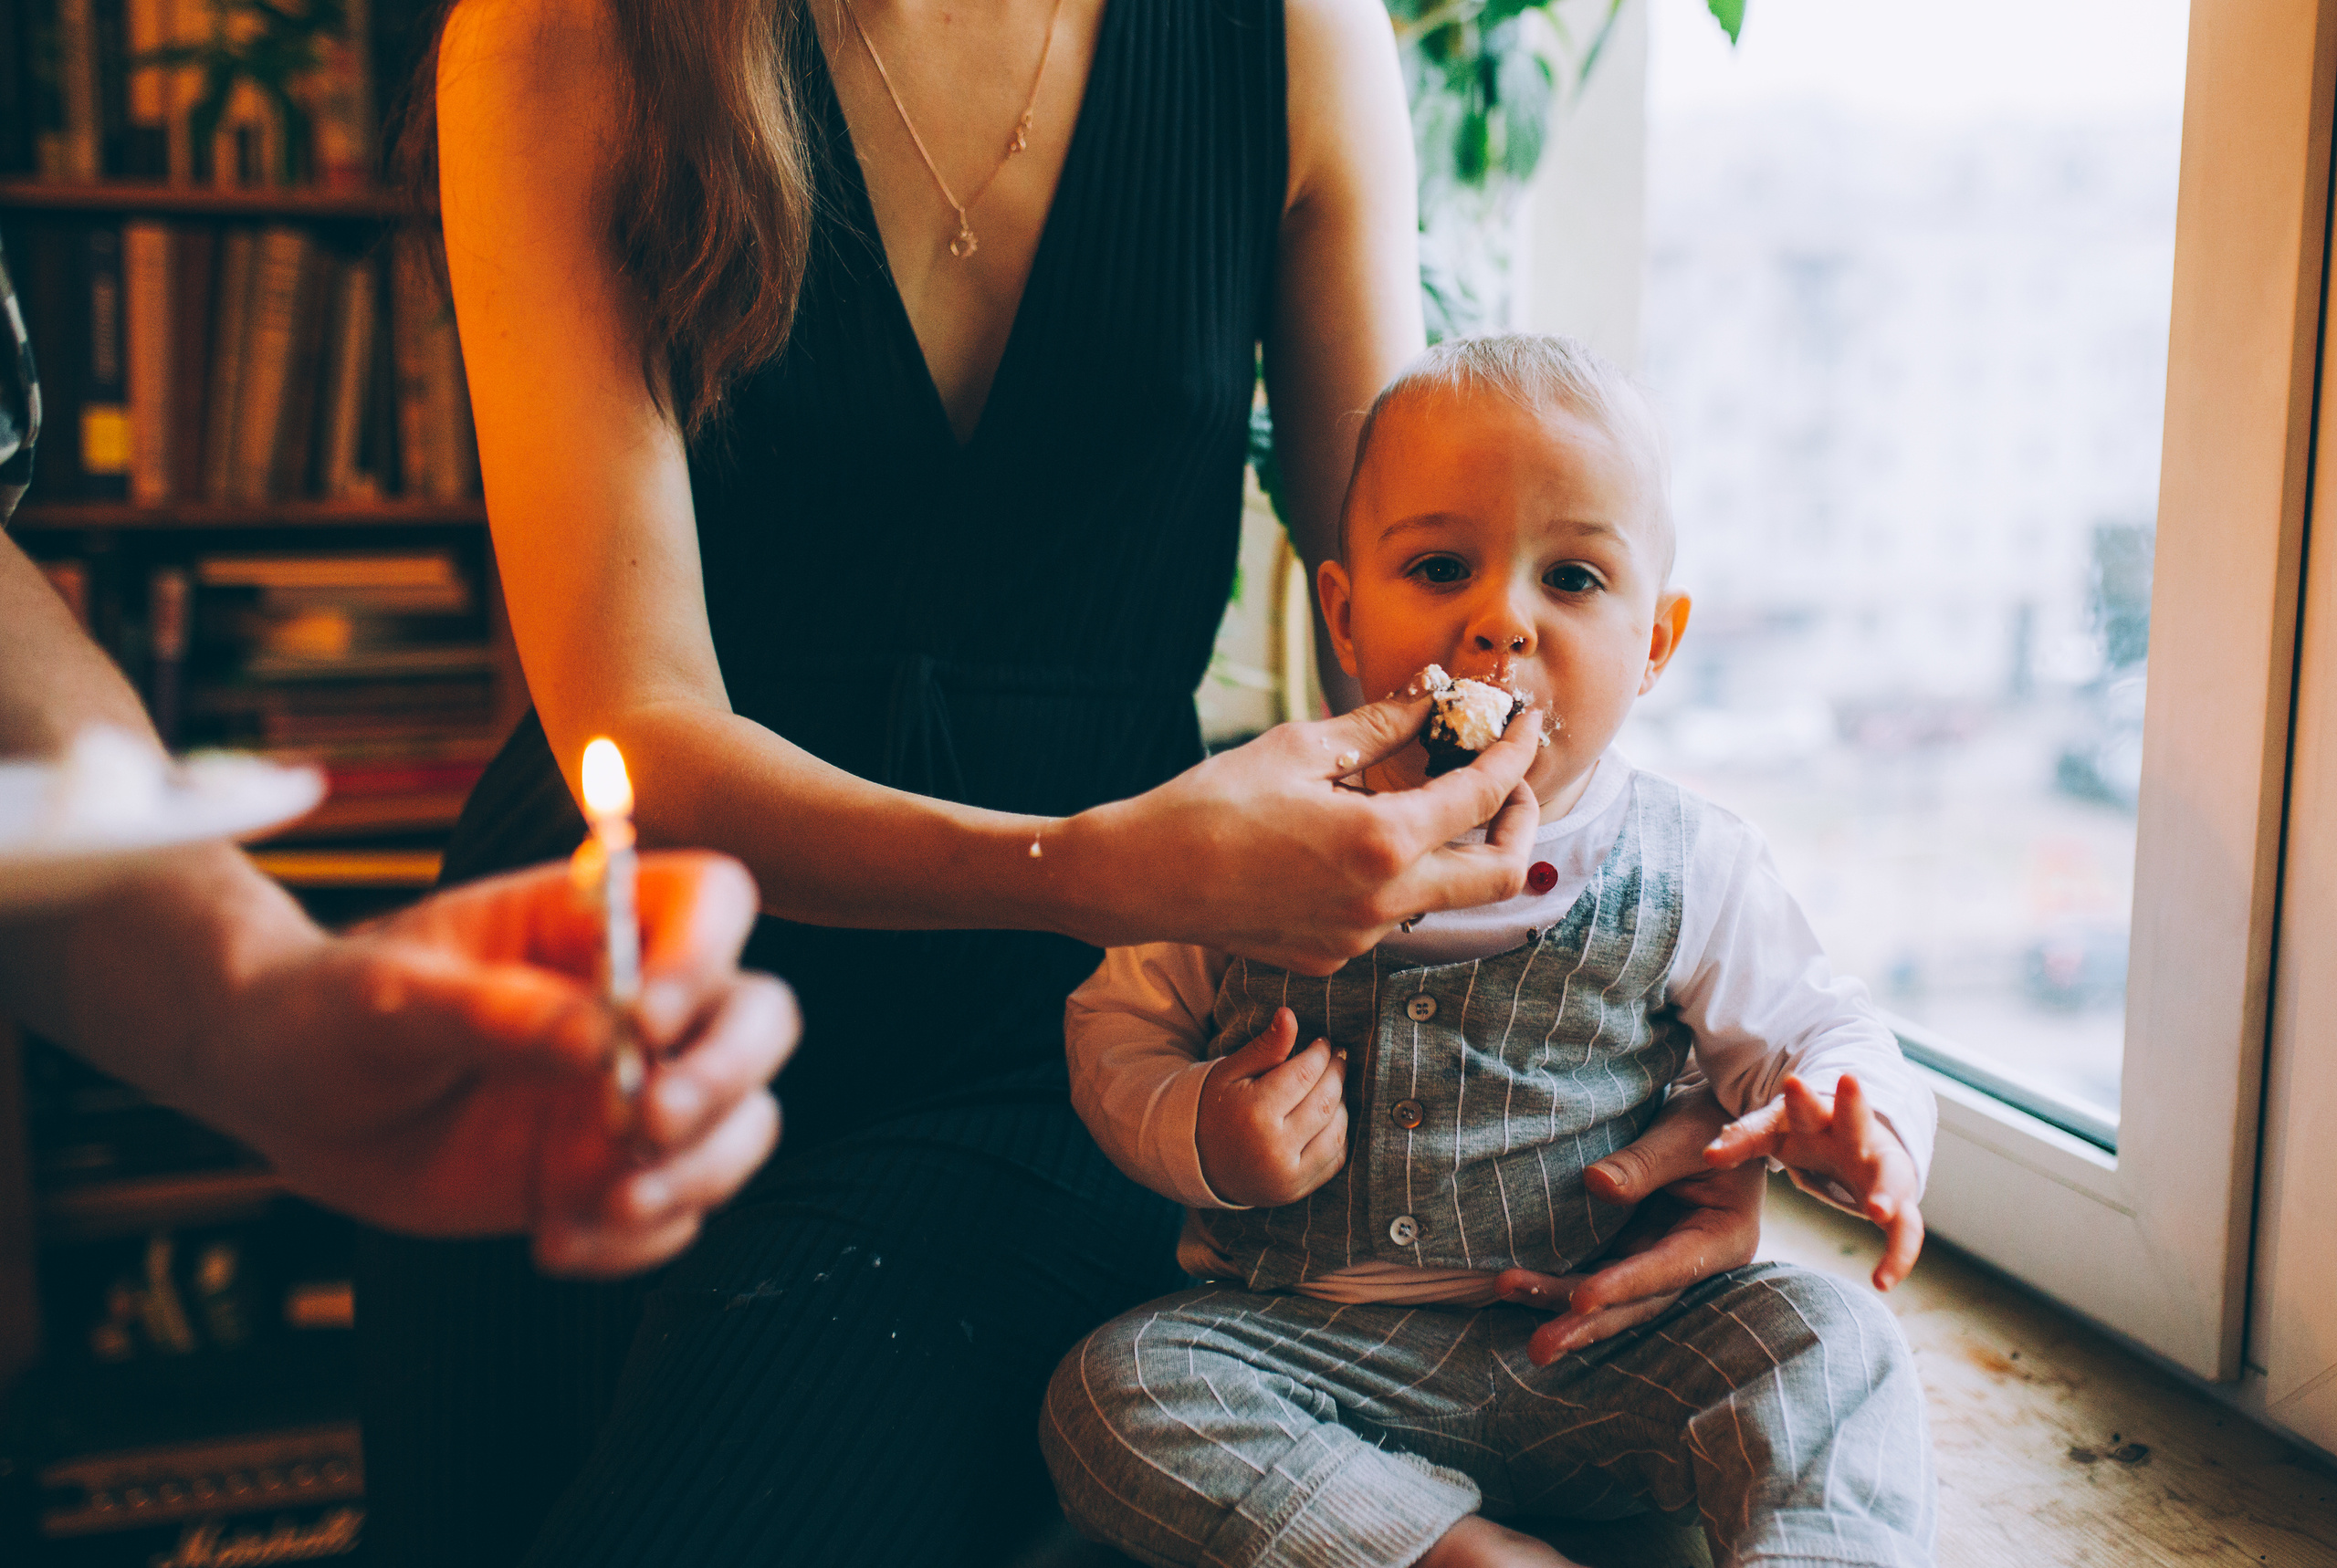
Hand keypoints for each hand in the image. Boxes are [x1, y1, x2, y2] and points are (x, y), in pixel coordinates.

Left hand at [211, 852, 796, 1276]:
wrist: (291, 1099)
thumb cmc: (330, 1012)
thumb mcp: (383, 999)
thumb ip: (487, 1010)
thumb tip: (599, 1042)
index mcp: (593, 921)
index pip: (711, 902)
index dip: (706, 953)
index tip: (645, 1019)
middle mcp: (638, 1003)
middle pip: (760, 1016)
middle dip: (727, 1075)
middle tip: (648, 1124)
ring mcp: (634, 1092)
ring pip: (744, 1122)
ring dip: (700, 1171)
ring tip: (604, 1205)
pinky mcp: (612, 1174)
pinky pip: (679, 1213)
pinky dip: (639, 1241)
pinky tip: (554, 1242)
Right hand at [1072, 696, 1541, 974]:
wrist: (1143, 878)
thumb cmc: (1212, 803)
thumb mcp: (1301, 747)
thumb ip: (1381, 726)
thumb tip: (1434, 700)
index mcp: (1382, 840)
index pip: (1483, 797)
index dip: (1514, 755)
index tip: (1525, 726)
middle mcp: (1383, 899)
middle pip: (1498, 876)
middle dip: (1518, 823)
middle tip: (1504, 782)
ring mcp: (1359, 937)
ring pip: (1440, 896)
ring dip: (1451, 849)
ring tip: (1421, 799)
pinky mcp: (1332, 954)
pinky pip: (1387, 914)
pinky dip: (1395, 873)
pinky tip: (1356, 839)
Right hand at [1195, 1006, 1348, 1206]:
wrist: (1197, 1161)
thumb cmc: (1215, 1107)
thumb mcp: (1231, 1071)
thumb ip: (1265, 1046)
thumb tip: (1289, 1014)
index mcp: (1255, 1113)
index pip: (1305, 1073)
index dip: (1320, 1053)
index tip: (1323, 1042)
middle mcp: (1274, 1148)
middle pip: (1325, 1101)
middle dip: (1337, 1074)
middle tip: (1338, 1057)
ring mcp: (1288, 1175)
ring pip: (1336, 1130)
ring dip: (1342, 1103)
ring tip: (1334, 1084)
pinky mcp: (1296, 1190)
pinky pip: (1335, 1158)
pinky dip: (1338, 1133)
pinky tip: (1331, 1115)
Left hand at [1494, 1085, 1765, 1364]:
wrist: (1707, 1114)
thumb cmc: (1707, 1118)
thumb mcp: (1682, 1133)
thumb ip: (1645, 1162)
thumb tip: (1595, 1184)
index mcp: (1722, 1238)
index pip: (1668, 1269)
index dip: (1624, 1285)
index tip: (1583, 1299)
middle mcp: (1691, 1261)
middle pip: (1635, 1302)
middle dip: (1585, 1323)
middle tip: (1541, 1345)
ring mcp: (1656, 1258)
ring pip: (1607, 1295)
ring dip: (1558, 1304)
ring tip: (1508, 1293)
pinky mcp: (1629, 1249)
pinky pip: (1591, 1273)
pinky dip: (1556, 1283)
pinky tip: (1516, 1284)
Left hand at [1705, 1073, 1923, 1290]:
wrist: (1854, 1138)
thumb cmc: (1804, 1133)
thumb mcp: (1772, 1132)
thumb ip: (1742, 1140)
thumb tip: (1708, 1156)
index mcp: (1818, 1117)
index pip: (1805, 1104)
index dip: (1799, 1096)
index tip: (1792, 1082)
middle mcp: (1855, 1135)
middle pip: (1857, 1120)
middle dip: (1855, 1110)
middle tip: (1853, 1099)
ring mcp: (1881, 1166)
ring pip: (1892, 1176)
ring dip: (1886, 1192)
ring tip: (1878, 1211)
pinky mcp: (1897, 1199)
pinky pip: (1904, 1229)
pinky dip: (1898, 1255)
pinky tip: (1882, 1282)